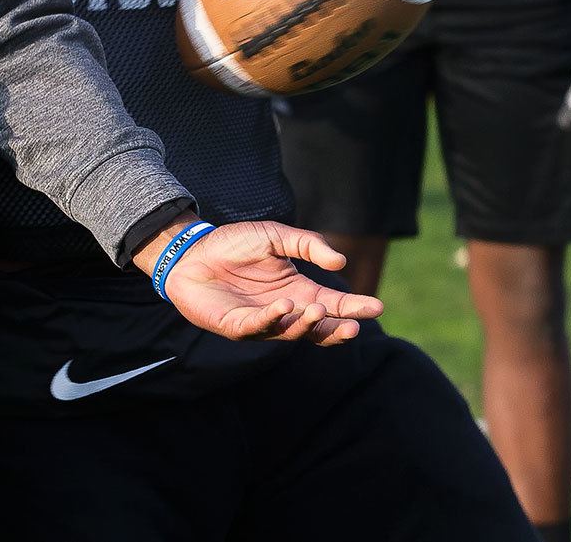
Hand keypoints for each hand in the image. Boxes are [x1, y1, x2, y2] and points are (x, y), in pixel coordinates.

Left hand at [140, 219, 383, 345]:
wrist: (193, 250)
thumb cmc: (234, 244)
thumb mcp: (276, 236)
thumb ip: (308, 245)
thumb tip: (340, 261)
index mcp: (299, 292)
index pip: (334, 305)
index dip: (354, 307)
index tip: (377, 306)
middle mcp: (285, 311)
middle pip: (318, 330)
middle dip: (337, 330)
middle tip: (353, 325)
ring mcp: (261, 322)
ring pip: (291, 333)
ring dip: (307, 324)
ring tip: (319, 309)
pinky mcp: (236, 326)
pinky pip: (258, 328)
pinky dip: (273, 319)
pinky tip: (285, 306)